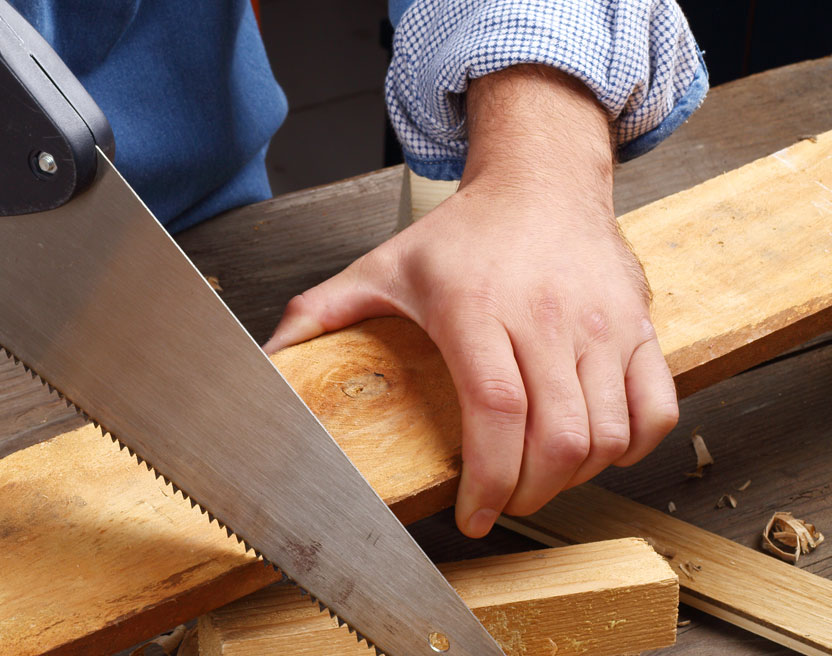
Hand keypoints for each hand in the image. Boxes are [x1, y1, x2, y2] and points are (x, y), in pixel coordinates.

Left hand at [263, 65, 679, 537]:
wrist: (541, 181)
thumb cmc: (462, 234)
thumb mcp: (382, 267)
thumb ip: (322, 313)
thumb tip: (266, 357)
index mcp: (476, 309)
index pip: (496, 412)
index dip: (487, 478)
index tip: (471, 515)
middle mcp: (546, 317)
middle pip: (558, 436)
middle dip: (528, 493)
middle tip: (501, 504)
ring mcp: (601, 324)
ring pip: (608, 432)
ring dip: (576, 477)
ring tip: (539, 480)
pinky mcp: (639, 327)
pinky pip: (655, 408)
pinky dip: (633, 447)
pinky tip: (596, 451)